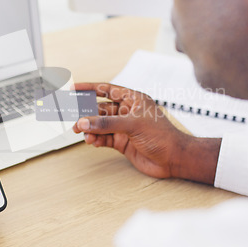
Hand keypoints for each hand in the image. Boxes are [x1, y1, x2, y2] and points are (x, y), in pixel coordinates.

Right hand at [73, 83, 220, 183]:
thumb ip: (106, 124)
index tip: (74, 88)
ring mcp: (124, 128)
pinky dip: (97, 139)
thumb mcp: (133, 125)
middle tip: (73, 117)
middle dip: (87, 114)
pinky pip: (104, 138)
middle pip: (101, 109)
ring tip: (82, 133)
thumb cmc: (163, 136)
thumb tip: (85, 122)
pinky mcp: (123, 142)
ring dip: (91, 129)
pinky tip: (93, 142)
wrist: (174, 159)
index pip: (107, 90)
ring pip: (101, 125)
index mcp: (133, 100)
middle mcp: (128, 112)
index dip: (90, 88)